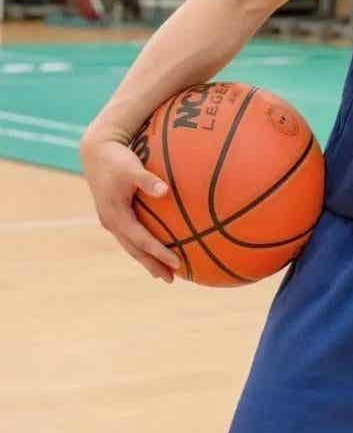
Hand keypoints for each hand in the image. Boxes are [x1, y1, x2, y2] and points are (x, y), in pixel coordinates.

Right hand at [80, 135, 180, 282]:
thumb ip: (148, 180)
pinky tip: (152, 249)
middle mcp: (112, 222)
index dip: (159, 253)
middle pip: (134, 250)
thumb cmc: (116, 159)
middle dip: (152, 265)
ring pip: (130, 246)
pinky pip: (129, 236)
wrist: (95, 152)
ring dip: (146, 259)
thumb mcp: (132, 168)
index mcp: (116, 216)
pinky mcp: (114, 214)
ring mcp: (111, 220)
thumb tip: (165, 191)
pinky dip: (141, 246)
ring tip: (162, 273)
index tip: (177, 263)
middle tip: (170, 280)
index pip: (142, 240)